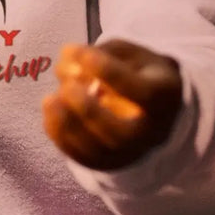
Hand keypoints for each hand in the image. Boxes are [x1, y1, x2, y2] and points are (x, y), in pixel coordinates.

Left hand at [42, 40, 181, 170]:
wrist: (150, 106)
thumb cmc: (136, 72)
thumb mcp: (128, 52)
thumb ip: (100, 52)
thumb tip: (68, 61)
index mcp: (164, 97)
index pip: (139, 91)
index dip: (107, 70)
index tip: (80, 52)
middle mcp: (151, 132)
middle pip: (118, 133)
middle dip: (87, 109)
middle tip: (67, 86)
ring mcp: (129, 152)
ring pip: (96, 150)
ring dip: (66, 124)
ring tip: (51, 98)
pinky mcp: (108, 162)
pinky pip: (80, 156)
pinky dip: (59, 134)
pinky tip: (51, 109)